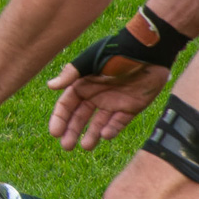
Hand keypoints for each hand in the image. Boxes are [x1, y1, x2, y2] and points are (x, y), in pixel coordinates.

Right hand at [46, 58, 168, 150]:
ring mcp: (113, 103)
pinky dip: (112, 130)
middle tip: (67, 146)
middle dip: (72, 132)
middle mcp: (96, 96)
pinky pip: (119, 122)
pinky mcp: (131, 107)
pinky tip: (105, 135)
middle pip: (80, 118)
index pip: (67, 106)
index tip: (55, 133)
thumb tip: (50, 86)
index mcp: (83, 85)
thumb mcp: (91, 62)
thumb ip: (72, 75)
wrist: (147, 51)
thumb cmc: (116, 53)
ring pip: (98, 124)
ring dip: (91, 135)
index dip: (60, 119)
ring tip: (86, 147)